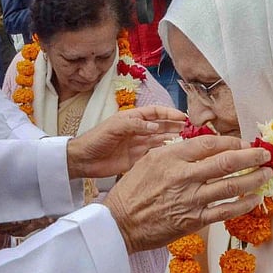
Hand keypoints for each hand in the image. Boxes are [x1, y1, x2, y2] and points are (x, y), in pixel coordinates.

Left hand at [66, 105, 186, 178]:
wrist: (83, 160)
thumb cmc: (95, 139)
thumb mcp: (114, 128)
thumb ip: (135, 125)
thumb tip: (155, 126)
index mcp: (131, 118)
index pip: (154, 112)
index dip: (168, 113)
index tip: (182, 116)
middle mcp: (136, 130)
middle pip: (160, 125)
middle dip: (173, 124)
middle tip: (189, 127)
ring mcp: (137, 144)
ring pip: (158, 139)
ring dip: (171, 137)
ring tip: (186, 138)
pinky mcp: (135, 159)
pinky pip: (153, 153)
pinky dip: (163, 152)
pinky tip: (173, 152)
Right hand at [104, 135, 271, 252]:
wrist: (119, 223)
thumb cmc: (131, 191)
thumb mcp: (148, 161)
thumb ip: (174, 153)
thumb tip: (200, 148)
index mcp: (171, 157)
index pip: (210, 144)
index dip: (232, 142)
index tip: (243, 143)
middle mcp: (184, 175)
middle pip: (227, 162)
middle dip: (251, 156)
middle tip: (264, 154)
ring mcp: (191, 199)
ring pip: (232, 186)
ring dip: (254, 179)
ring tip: (266, 174)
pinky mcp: (194, 220)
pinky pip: (226, 211)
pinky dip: (244, 204)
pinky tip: (255, 199)